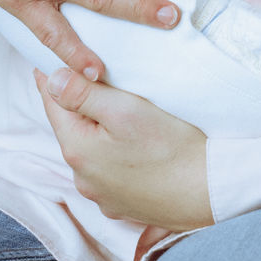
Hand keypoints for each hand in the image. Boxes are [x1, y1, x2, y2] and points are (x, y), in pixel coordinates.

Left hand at [36, 68, 211, 230]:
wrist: (210, 191)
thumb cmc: (171, 147)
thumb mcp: (124, 110)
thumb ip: (82, 94)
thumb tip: (50, 79)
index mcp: (77, 150)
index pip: (53, 103)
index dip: (52, 76)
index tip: (50, 56)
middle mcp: (83, 178)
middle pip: (72, 128)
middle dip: (79, 104)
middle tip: (92, 77)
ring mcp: (103, 196)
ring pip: (91, 151)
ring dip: (98, 131)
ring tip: (118, 111)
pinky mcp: (124, 205)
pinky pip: (110, 171)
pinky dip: (115, 155)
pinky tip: (135, 146)